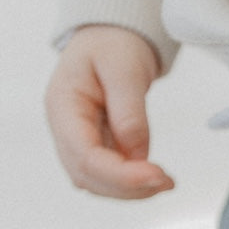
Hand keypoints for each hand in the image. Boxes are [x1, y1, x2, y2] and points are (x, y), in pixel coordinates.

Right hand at [44, 25, 173, 198]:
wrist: (110, 38)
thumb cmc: (112, 44)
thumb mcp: (124, 67)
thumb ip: (130, 111)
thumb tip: (137, 154)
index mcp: (62, 105)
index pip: (84, 154)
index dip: (119, 174)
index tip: (156, 175)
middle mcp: (63, 128)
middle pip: (87, 175)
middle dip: (127, 187)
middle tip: (166, 181)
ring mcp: (76, 140)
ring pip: (96, 182)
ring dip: (130, 190)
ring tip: (165, 181)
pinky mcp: (94, 146)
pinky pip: (107, 175)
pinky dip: (130, 182)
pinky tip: (154, 176)